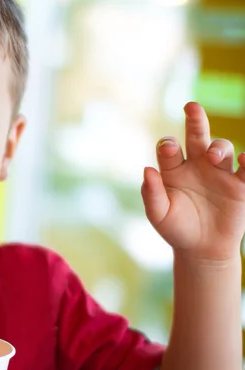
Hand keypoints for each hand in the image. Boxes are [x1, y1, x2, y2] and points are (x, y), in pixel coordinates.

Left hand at [141, 102, 244, 262]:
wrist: (201, 249)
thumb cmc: (176, 228)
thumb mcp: (158, 214)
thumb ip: (151, 193)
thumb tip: (146, 169)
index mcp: (173, 169)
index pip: (169, 149)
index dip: (168, 146)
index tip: (169, 149)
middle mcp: (196, 165)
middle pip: (196, 136)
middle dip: (195, 121)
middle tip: (191, 107)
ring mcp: (218, 172)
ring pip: (221, 148)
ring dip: (219, 147)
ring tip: (214, 156)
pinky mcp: (238, 185)